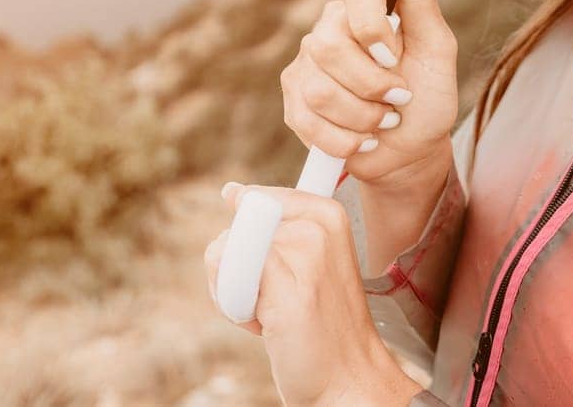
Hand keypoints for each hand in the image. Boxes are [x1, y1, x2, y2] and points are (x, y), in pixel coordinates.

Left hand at [203, 182, 425, 406]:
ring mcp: (305, 254)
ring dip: (234, 291)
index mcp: (326, 212)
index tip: (280, 272)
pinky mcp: (286, 288)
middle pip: (235, 226)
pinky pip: (227, 277)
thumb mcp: (306, 259)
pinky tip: (268, 326)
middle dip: (238, 268)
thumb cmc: (322, 327)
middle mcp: (317, 225)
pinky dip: (234, 309)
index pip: (253, 200)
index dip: (250, 243)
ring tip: (272, 315)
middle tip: (276, 301)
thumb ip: (272, 224)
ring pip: (224, 251)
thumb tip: (231, 191)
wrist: (348, 379)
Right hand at [280, 0, 459, 191]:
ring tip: (383, 121)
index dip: (370, 21)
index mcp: (366, 3)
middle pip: (329, 45)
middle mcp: (330, 26)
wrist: (410, 151)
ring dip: (363, 117)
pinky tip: (363, 139)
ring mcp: (306, 64)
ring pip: (319, 89)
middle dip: (371, 85)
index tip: (392, 55)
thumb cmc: (427, 96)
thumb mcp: (436, 49)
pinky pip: (307, 120)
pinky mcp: (293, 101)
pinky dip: (345, 140)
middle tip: (398, 98)